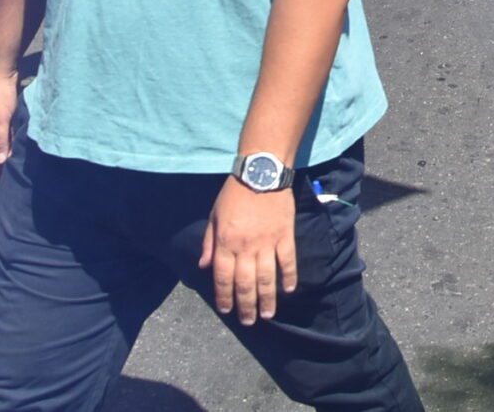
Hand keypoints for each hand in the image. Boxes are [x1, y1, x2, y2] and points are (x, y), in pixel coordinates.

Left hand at [203, 179, 298, 325]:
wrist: (260, 172)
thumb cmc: (233, 193)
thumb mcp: (214, 216)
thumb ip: (209, 243)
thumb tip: (203, 266)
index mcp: (226, 243)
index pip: (223, 277)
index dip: (224, 297)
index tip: (227, 311)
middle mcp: (246, 247)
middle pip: (245, 283)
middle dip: (246, 306)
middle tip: (250, 321)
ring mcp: (267, 243)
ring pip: (267, 278)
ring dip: (267, 299)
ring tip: (267, 314)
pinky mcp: (285, 236)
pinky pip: (288, 261)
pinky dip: (289, 277)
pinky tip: (289, 290)